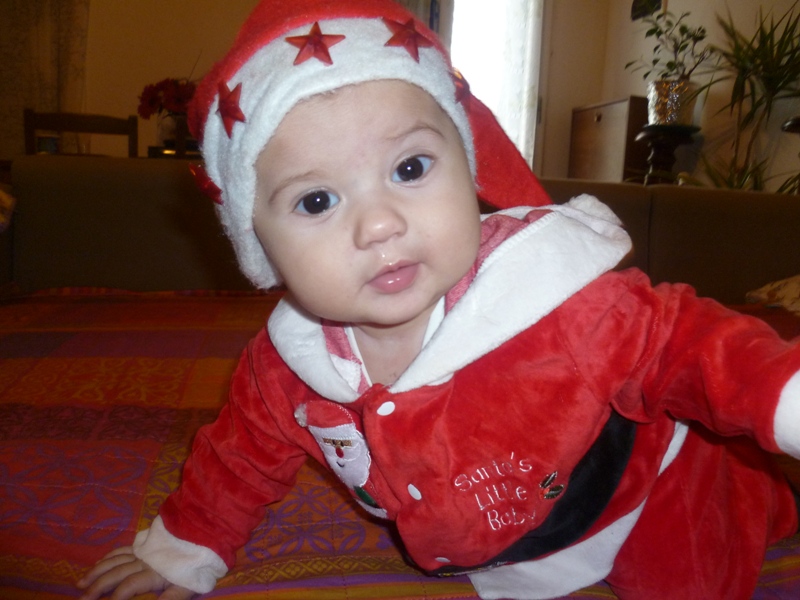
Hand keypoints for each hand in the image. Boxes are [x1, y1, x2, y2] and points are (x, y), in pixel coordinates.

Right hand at [77, 546, 194, 599]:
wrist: (204, 534)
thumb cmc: (196, 565)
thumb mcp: (187, 587)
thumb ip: (170, 599)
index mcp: (153, 574)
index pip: (128, 587)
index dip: (114, 598)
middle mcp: (143, 561)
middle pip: (115, 574)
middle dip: (96, 587)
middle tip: (81, 598)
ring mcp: (142, 551)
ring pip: (114, 560)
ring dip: (96, 571)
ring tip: (81, 582)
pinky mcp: (145, 543)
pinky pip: (122, 549)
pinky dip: (108, 556)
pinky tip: (98, 562)